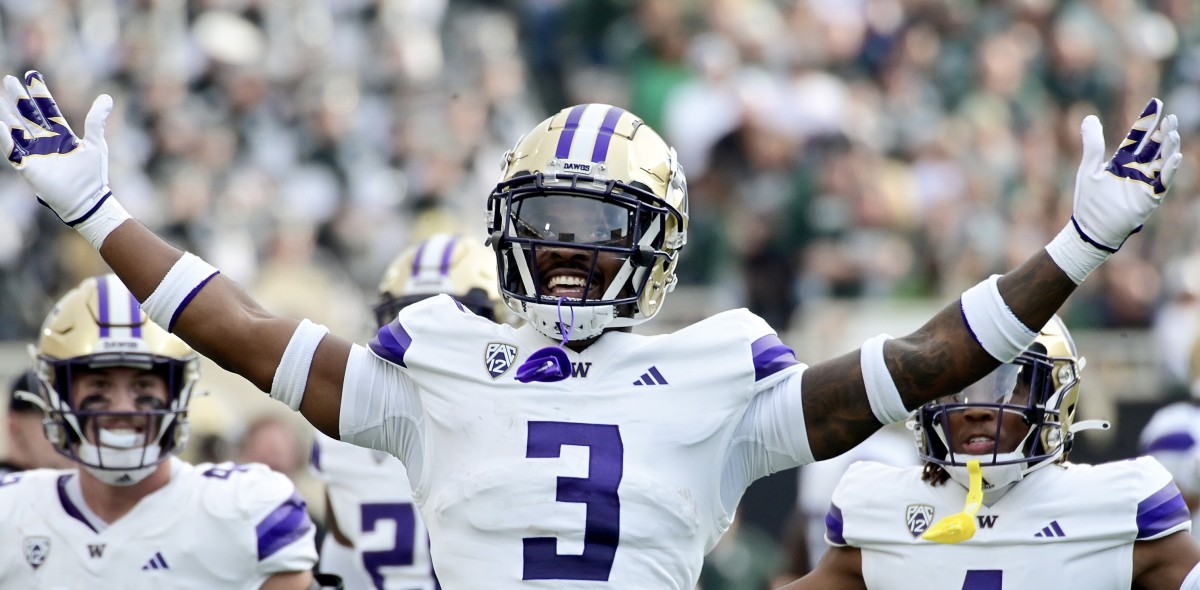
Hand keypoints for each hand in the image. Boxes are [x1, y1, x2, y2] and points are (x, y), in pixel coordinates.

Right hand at [0, 70, 113, 225]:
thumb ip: (96, 120)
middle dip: (19, 98)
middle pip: (28, 115)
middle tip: (8, 79)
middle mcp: (45, 141)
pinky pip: (13, 151)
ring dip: (7, 114)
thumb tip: (107, 98)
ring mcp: (35, 153)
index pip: (47, 109)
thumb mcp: (96, 143)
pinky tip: (1, 126)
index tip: (32, 75)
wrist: (88, 200)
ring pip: (17, 129)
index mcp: (61, 134)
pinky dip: (6, 139)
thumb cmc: (93, 175)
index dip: (39, 93)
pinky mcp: (28, 167)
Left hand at [1071, 98, 1181, 251]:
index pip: (1138, 135)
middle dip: (1163, 131)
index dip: (1147, 120)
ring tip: (1172, 133)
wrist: (1089, 228)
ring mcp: (1144, 183)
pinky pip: (1163, 182)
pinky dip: (1170, 170)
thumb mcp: (1089, 168)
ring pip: (1162, 161)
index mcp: (1122, 160)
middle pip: (1155, 146)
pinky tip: (1175, 157)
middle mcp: (1137, 169)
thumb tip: (1090, 117)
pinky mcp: (1149, 198)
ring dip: (1169, 148)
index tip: (1157, 102)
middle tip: (1170, 116)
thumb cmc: (1088, 201)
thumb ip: (1092, 143)